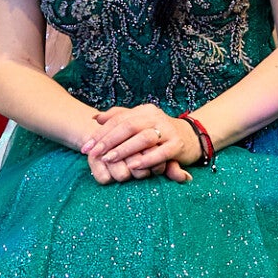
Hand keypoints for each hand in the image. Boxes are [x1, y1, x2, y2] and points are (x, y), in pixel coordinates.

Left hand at [81, 103, 198, 183]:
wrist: (191, 137)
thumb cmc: (159, 132)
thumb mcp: (140, 122)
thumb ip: (119, 118)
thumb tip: (95, 118)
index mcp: (143, 111)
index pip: (118, 118)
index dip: (101, 132)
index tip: (86, 146)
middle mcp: (155, 117)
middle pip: (128, 125)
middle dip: (108, 140)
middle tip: (93, 153)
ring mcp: (168, 130)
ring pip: (143, 138)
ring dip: (124, 149)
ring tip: (109, 159)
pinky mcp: (177, 145)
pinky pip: (161, 152)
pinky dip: (146, 159)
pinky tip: (133, 166)